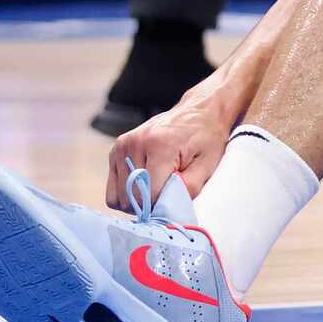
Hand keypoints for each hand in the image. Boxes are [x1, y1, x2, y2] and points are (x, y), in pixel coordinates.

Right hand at [105, 77, 235, 209]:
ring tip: (156, 184)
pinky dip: (128, 190)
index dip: (161, 205)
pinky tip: (145, 180)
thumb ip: (189, 188)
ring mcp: (123, 145)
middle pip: (130, 198)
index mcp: (159, 145)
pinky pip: (114, 186)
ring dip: (136, 198)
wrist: (200, 110)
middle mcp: (136, 143)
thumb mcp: (208, 164)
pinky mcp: (117, 148)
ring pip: (118, 196)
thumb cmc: (207, 137)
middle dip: (148, 204)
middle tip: (166, 192)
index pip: (148, 195)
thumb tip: (168, 210)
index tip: (173, 200)